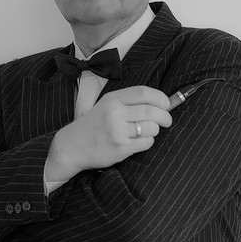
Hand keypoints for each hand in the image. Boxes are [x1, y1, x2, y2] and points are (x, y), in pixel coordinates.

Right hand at [45, 86, 171, 181]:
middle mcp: (115, 113)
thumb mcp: (107, 105)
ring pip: (151, 128)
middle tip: (167, 119)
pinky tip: (138, 140)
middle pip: (151, 111)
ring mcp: (117, 131)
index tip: (166, 103)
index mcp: (112, 99)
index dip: (160, 98)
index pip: (143, 93)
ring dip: (155, 130)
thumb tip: (163, 103)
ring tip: (147, 130)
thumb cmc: (94, 124)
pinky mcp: (120, 148)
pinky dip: (148, 141)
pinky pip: (146, 142)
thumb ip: (130, 102)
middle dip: (165, 116)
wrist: (73, 145)